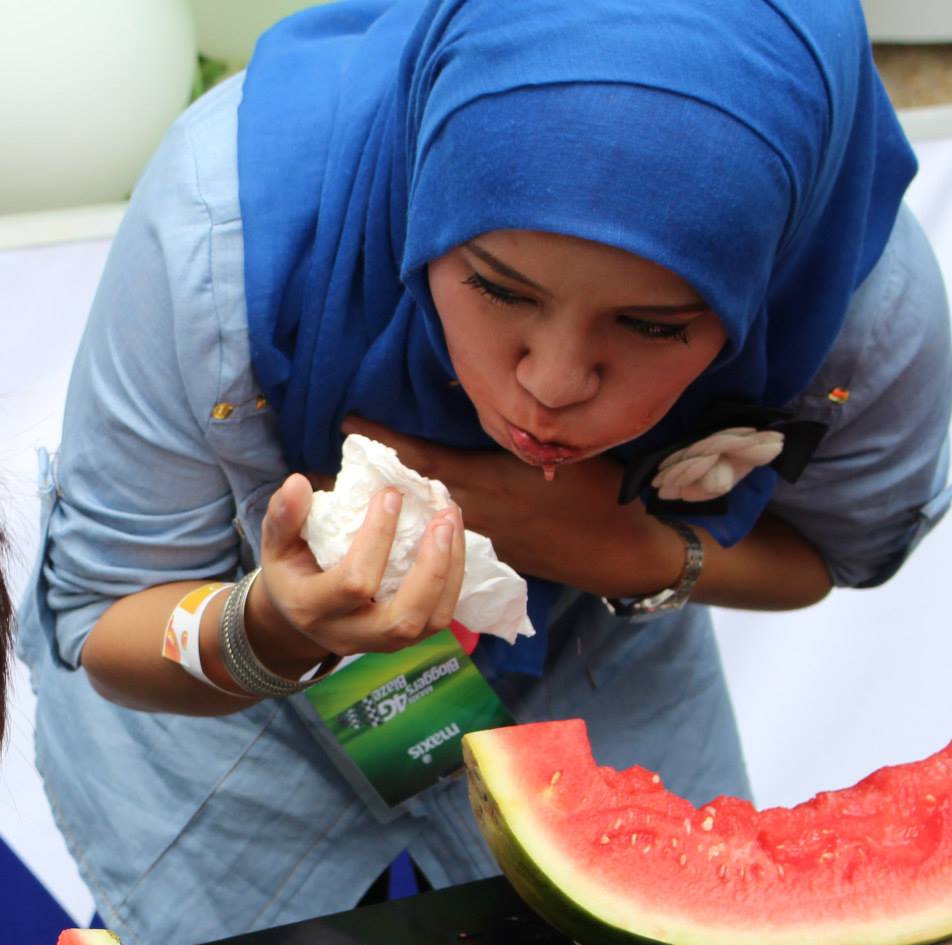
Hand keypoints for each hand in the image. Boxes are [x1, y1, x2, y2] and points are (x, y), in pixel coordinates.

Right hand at [242, 469, 466, 671]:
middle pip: (402, 620)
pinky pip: (439, 619)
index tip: (390, 494)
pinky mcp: (402, 640)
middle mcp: (346, 635)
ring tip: (451, 523)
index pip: (354, 583)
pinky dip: (454, 580)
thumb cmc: (290, 568)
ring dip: (451, 572)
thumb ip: (284, 515)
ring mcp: (378, 643)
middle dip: (432, 568)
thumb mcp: (276, 542)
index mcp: (310, 609)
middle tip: (442, 518)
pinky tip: (452, 541)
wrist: (297, 614)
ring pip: (430, 623)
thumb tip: (298, 483)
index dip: (378, 538)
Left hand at [342, 415, 680, 598]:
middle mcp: (469, 513)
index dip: (381, 442)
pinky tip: (401, 520)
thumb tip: (469, 379)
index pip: (417, 460)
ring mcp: (476, 539)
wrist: (617, 554)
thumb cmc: (595, 493)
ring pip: (420, 518)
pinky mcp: (487, 557)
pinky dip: (418, 526)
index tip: (347, 425)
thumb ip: (510, 419)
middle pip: (409, 493)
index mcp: (482, 483)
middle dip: (372, 480)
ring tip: (354, 491)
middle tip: (334, 463)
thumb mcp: (556, 447)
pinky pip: (441, 539)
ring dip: (390, 505)